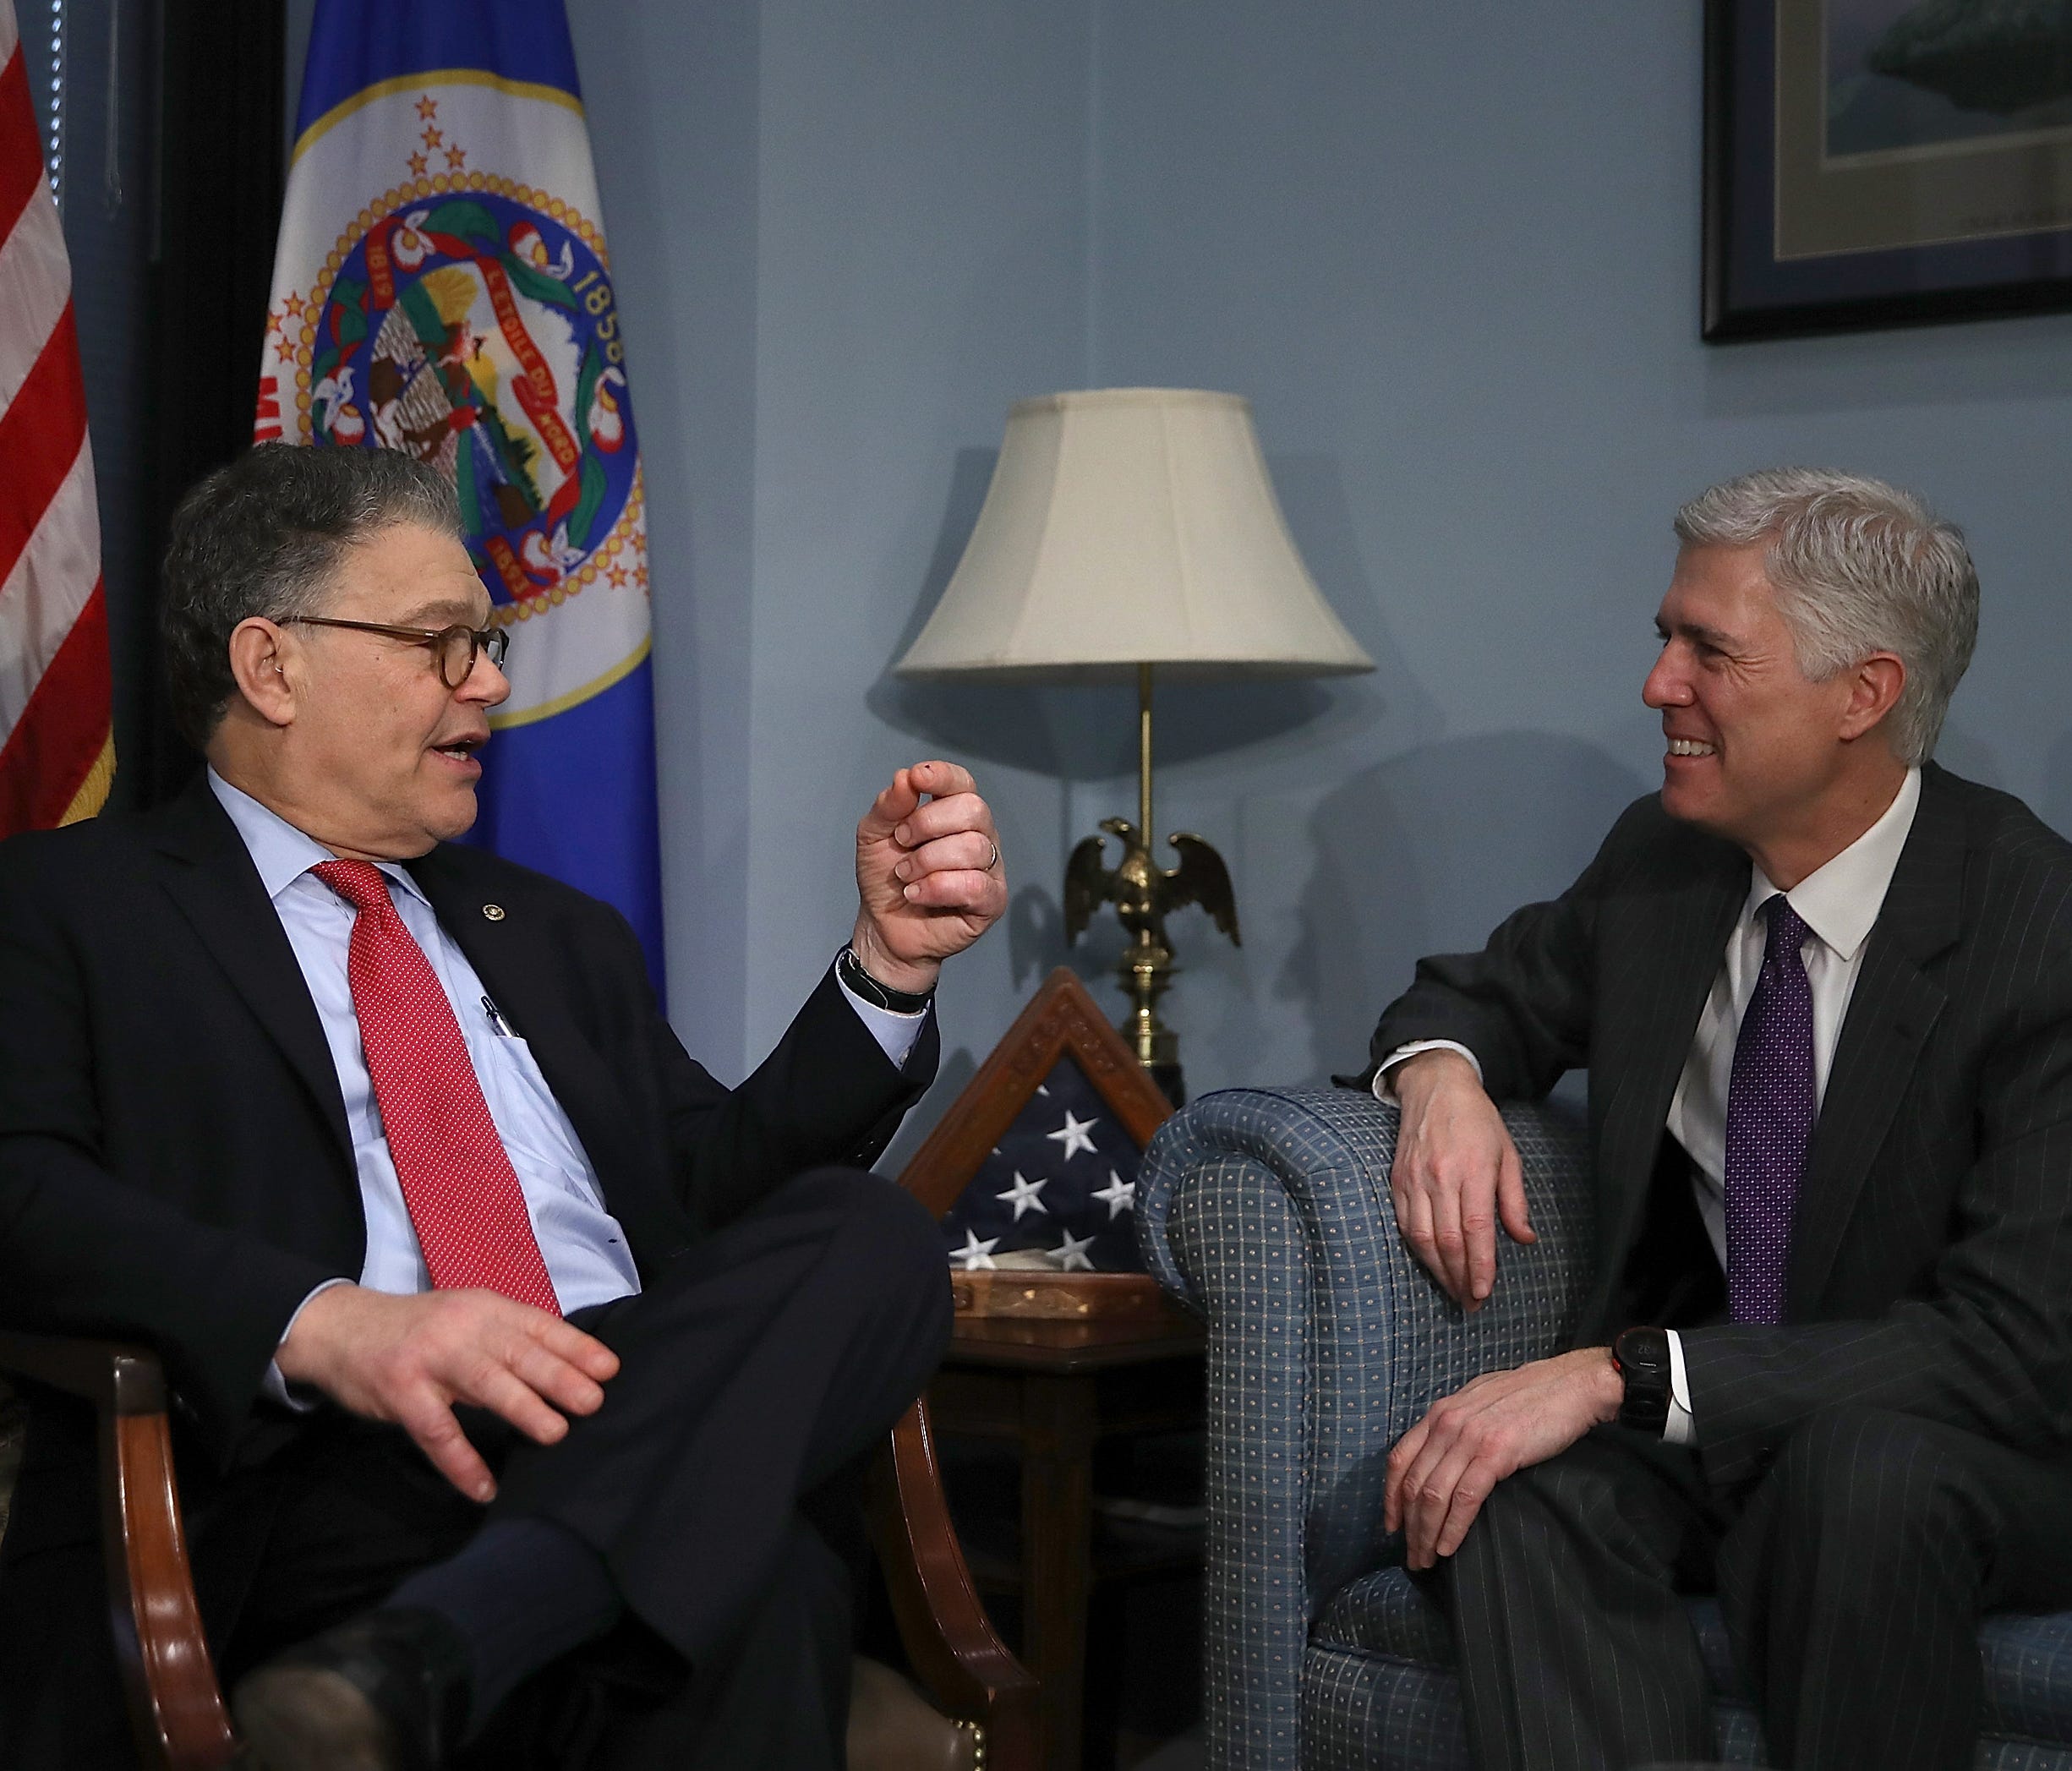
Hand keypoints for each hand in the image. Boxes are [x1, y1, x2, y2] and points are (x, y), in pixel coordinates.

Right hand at [276, 1284, 620, 1501]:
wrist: (340, 1327)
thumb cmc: (417, 1330)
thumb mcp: (465, 1318)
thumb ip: (507, 1338)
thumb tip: (565, 1366)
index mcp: (484, 1308)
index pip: (538, 1326)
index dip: (575, 1347)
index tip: (610, 1368)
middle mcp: (462, 1328)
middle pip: (518, 1353)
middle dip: (559, 1377)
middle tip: (594, 1401)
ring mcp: (430, 1359)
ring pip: (485, 1384)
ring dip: (522, 1408)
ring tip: (555, 1432)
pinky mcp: (401, 1392)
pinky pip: (437, 1431)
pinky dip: (461, 1462)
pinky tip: (483, 1487)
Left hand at [852, 759, 1006, 993]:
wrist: (883, 927)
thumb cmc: (885, 879)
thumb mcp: (873, 835)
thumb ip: (889, 805)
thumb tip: (905, 778)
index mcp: (954, 812)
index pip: (962, 782)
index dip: (943, 776)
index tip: (918, 779)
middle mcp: (979, 835)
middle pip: (973, 809)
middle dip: (928, 823)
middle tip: (902, 842)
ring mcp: (989, 868)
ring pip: (972, 848)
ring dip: (926, 862)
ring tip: (905, 876)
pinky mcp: (992, 901)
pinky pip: (974, 885)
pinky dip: (936, 888)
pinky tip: (916, 894)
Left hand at [1383, 1348, 1622, 1568]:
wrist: (1570, 1385)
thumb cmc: (1529, 1396)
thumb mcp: (1478, 1403)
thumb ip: (1455, 1425)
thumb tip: (1441, 1456)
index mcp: (1440, 1413)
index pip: (1399, 1459)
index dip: (1390, 1497)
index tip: (1391, 1526)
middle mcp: (1446, 1423)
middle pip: (1413, 1484)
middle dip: (1408, 1526)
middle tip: (1412, 1556)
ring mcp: (1469, 1437)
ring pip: (1433, 1495)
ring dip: (1426, 1534)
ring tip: (1426, 1560)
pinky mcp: (1496, 1453)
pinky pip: (1465, 1498)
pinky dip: (1453, 1527)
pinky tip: (1449, 1547)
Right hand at [1388, 1049, 1534, 1308]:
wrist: (1435, 1087)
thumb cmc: (1477, 1120)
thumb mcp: (1507, 1154)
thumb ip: (1514, 1199)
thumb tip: (1524, 1238)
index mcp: (1473, 1170)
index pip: (1476, 1230)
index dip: (1480, 1266)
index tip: (1483, 1293)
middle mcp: (1440, 1177)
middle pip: (1448, 1241)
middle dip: (1459, 1278)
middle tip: (1470, 1303)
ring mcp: (1414, 1180)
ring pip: (1422, 1238)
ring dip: (1437, 1270)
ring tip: (1453, 1290)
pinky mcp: (1397, 1180)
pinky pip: (1405, 1224)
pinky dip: (1418, 1250)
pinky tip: (1431, 1263)